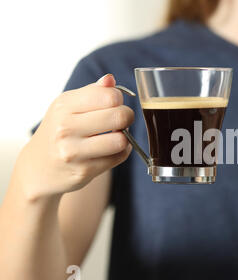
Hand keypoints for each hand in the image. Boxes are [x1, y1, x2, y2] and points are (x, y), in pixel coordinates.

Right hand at [18, 74, 134, 199]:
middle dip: (127, 117)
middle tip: (121, 120)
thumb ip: (92, 92)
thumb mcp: (68, 106)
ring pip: (121, 140)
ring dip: (125, 138)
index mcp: (64, 106)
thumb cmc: (59, 131)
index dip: (118, 98)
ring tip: (116, 135)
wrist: (39, 167)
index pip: (108, 96)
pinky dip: (121, 152)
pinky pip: (118, 157)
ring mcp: (74, 151)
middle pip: (119, 116)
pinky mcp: (84, 171)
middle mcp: (66, 127)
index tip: (114, 104)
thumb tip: (110, 80)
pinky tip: (111, 150)